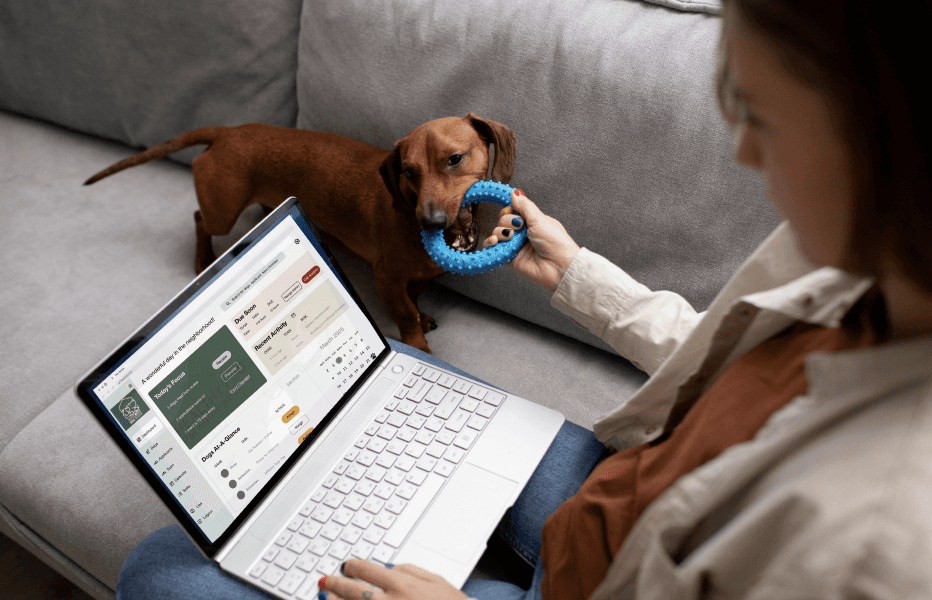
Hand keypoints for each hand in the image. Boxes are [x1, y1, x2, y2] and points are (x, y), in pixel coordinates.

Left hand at [319, 560, 467, 599]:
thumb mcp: (438, 582)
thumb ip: (412, 570)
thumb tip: (390, 566)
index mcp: (403, 584)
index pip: (368, 570)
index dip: (353, 567)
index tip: (347, 567)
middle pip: (353, 590)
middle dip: (336, 584)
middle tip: (326, 581)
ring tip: (325, 598)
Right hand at [483, 189, 580, 291]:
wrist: (558, 266)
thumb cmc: (555, 242)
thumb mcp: (540, 219)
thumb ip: (525, 206)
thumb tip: (515, 193)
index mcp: (532, 222)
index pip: (513, 212)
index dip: (510, 211)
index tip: (513, 212)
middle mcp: (523, 233)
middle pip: (503, 221)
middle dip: (506, 221)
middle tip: (518, 227)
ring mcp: (516, 246)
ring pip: (497, 233)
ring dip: (499, 232)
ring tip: (509, 237)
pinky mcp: (509, 258)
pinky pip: (494, 250)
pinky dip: (490, 244)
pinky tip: (494, 241)